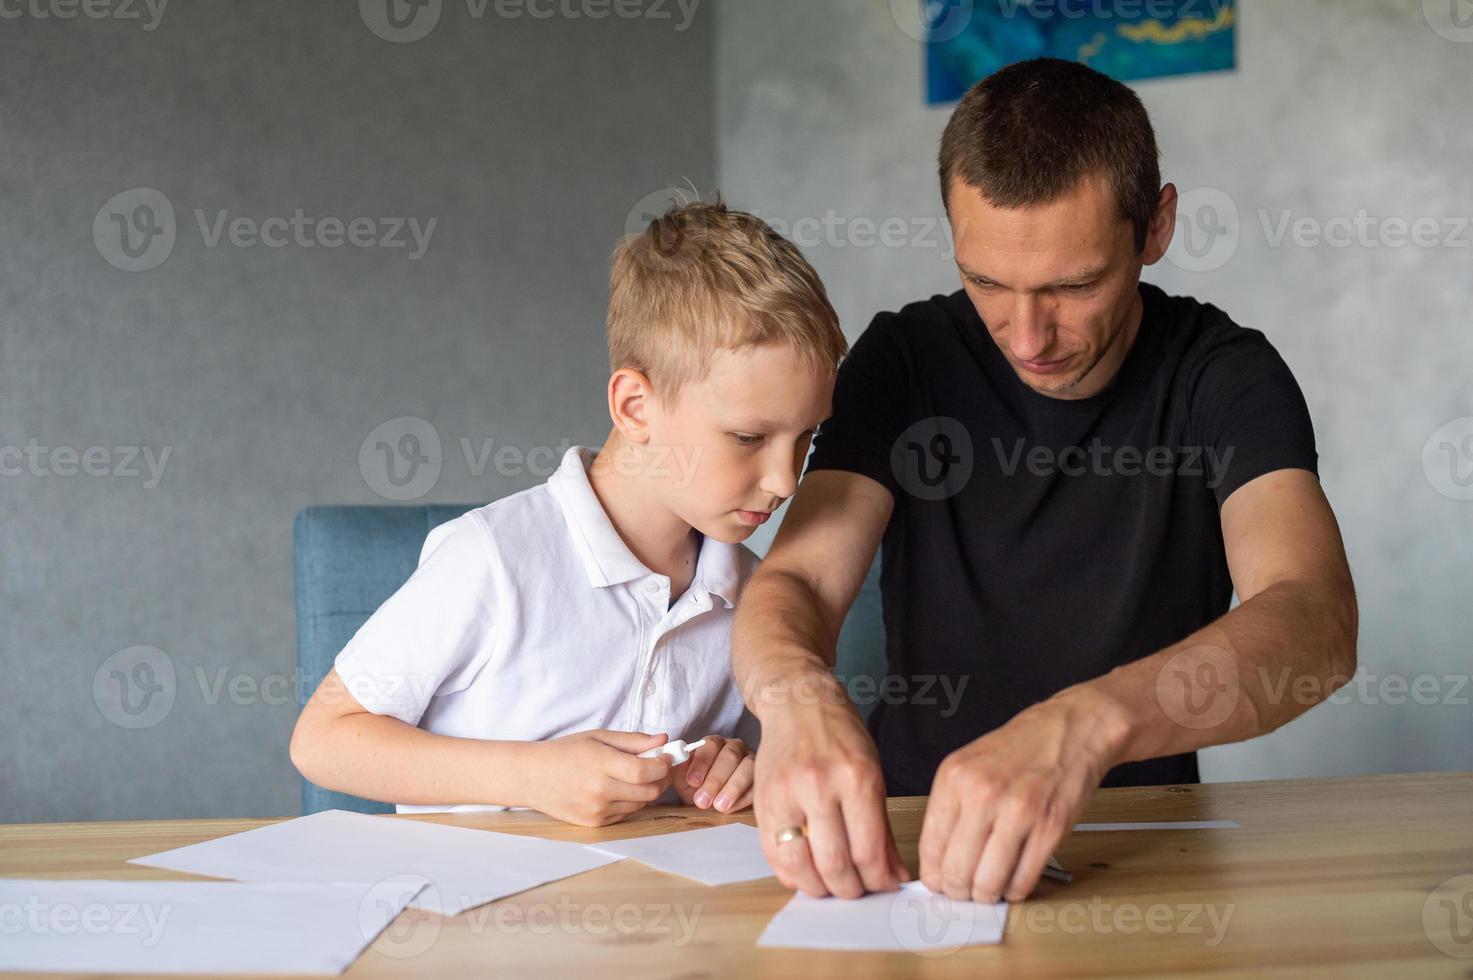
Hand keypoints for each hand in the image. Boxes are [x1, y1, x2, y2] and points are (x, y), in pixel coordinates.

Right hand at [525, 730, 674, 826]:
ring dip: (646, 790)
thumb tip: (664, 738)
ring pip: (641, 804)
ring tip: (635, 776)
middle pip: (649, 791)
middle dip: (661, 778)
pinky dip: (630, 802)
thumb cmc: (564, 752)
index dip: (663, 764)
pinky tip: (618, 789)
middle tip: (659, 766)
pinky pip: (625, 814)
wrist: (531, 776)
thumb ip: (633, 740)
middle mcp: (600, 791)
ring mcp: (597, 810)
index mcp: (601, 764)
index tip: (666, 756)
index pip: (646, 771)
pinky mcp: (594, 824)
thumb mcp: (598, 738)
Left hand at [671, 735, 753, 811]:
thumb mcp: (683, 778)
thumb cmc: (698, 786)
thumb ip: (679, 772)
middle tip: (703, 801)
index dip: (701, 763)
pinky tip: (732, 808)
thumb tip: (674, 764)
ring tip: (720, 806)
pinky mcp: (761, 777)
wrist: (712, 798)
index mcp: (713, 744)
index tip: (692, 781)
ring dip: (733, 788)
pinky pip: (757, 784)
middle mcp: (734, 747)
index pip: (709, 746)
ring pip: (747, 767)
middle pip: (729, 756)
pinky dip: (745, 797)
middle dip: (715, 779)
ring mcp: (751, 760)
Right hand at [753, 676, 908, 897]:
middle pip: (835, 864)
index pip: (868, 851)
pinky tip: (806, 874)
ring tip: (832, 887)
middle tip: (859, 891)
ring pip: (801, 865)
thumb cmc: (840, 736)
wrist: (797, 702)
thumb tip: (893, 875)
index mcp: (856, 778)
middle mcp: (819, 785)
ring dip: (820, 888)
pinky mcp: (763, 799)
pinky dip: (791, 874)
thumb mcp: (872, 773)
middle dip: (851, 890)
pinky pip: (773, 853)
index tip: (885, 886)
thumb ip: (880, 828)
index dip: (879, 881)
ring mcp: (786, 792)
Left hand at [919, 689, 1124, 902]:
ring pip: (988, 883)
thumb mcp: (967, 765)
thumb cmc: (1019, 749)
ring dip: (987, 895)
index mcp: (955, 778)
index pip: (930, 848)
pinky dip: (1015, 890)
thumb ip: (949, 809)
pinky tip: (1013, 878)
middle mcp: (983, 794)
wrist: (1069, 731)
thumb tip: (936, 860)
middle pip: (957, 872)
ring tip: (990, 887)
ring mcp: (1018, 812)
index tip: (939, 884)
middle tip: (965, 891)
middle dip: (959, 892)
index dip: (934, 876)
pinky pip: (1022, 880)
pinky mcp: (1050, 828)